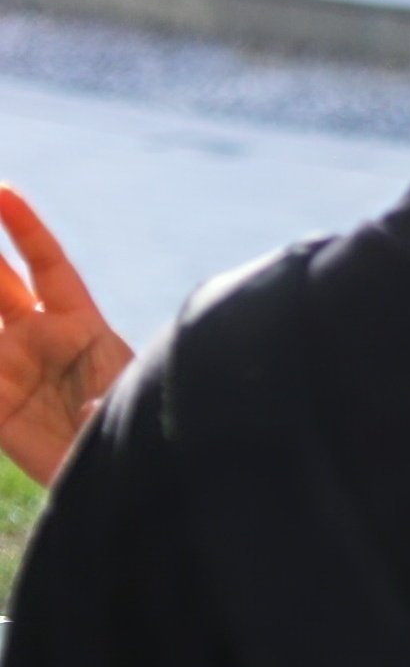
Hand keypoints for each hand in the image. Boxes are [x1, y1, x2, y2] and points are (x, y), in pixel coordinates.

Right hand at [0, 187, 126, 484]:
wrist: (125, 475)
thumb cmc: (139, 428)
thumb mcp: (129, 402)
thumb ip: (106, 400)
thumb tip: (89, 411)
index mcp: (81, 324)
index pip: (46, 264)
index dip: (25, 228)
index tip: (3, 191)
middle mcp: (39, 339)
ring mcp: (11, 369)